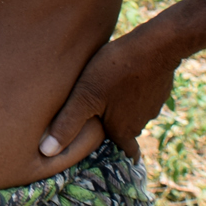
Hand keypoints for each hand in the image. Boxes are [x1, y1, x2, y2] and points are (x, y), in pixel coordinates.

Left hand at [39, 31, 179, 161]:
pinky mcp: (159, 86)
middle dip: (113, 128)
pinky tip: (123, 78)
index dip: (117, 157)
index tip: (112, 161)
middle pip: (125, 130)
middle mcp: (142, 121)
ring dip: (122, 107)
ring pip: (134, 111)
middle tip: (99, 122)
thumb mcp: (85, 96)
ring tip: (107, 97)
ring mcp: (154, 103)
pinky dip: (133, 90)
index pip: (125, 153)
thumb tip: (46, 152)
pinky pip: (144, 93)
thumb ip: (67, 124)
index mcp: (124, 129)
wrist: (157, 45)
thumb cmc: (117, 71)